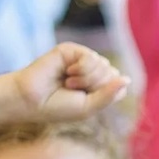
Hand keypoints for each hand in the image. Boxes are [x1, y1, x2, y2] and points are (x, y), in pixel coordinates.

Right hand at [14, 43, 128, 121]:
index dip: (106, 93)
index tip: (86, 99)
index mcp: (97, 86)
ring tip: (68, 83)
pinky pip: (91, 56)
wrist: (31, 100)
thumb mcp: (89, 107)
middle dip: (95, 86)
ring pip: (103, 65)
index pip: (118, 84)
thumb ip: (109, 94)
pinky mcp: (71, 50)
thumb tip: (127, 79)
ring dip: (87, 79)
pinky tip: (67, 73)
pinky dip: (81, 69)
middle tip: (74, 90)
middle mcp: (91, 71)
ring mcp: (81, 59)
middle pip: (112, 73)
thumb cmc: (57, 108)